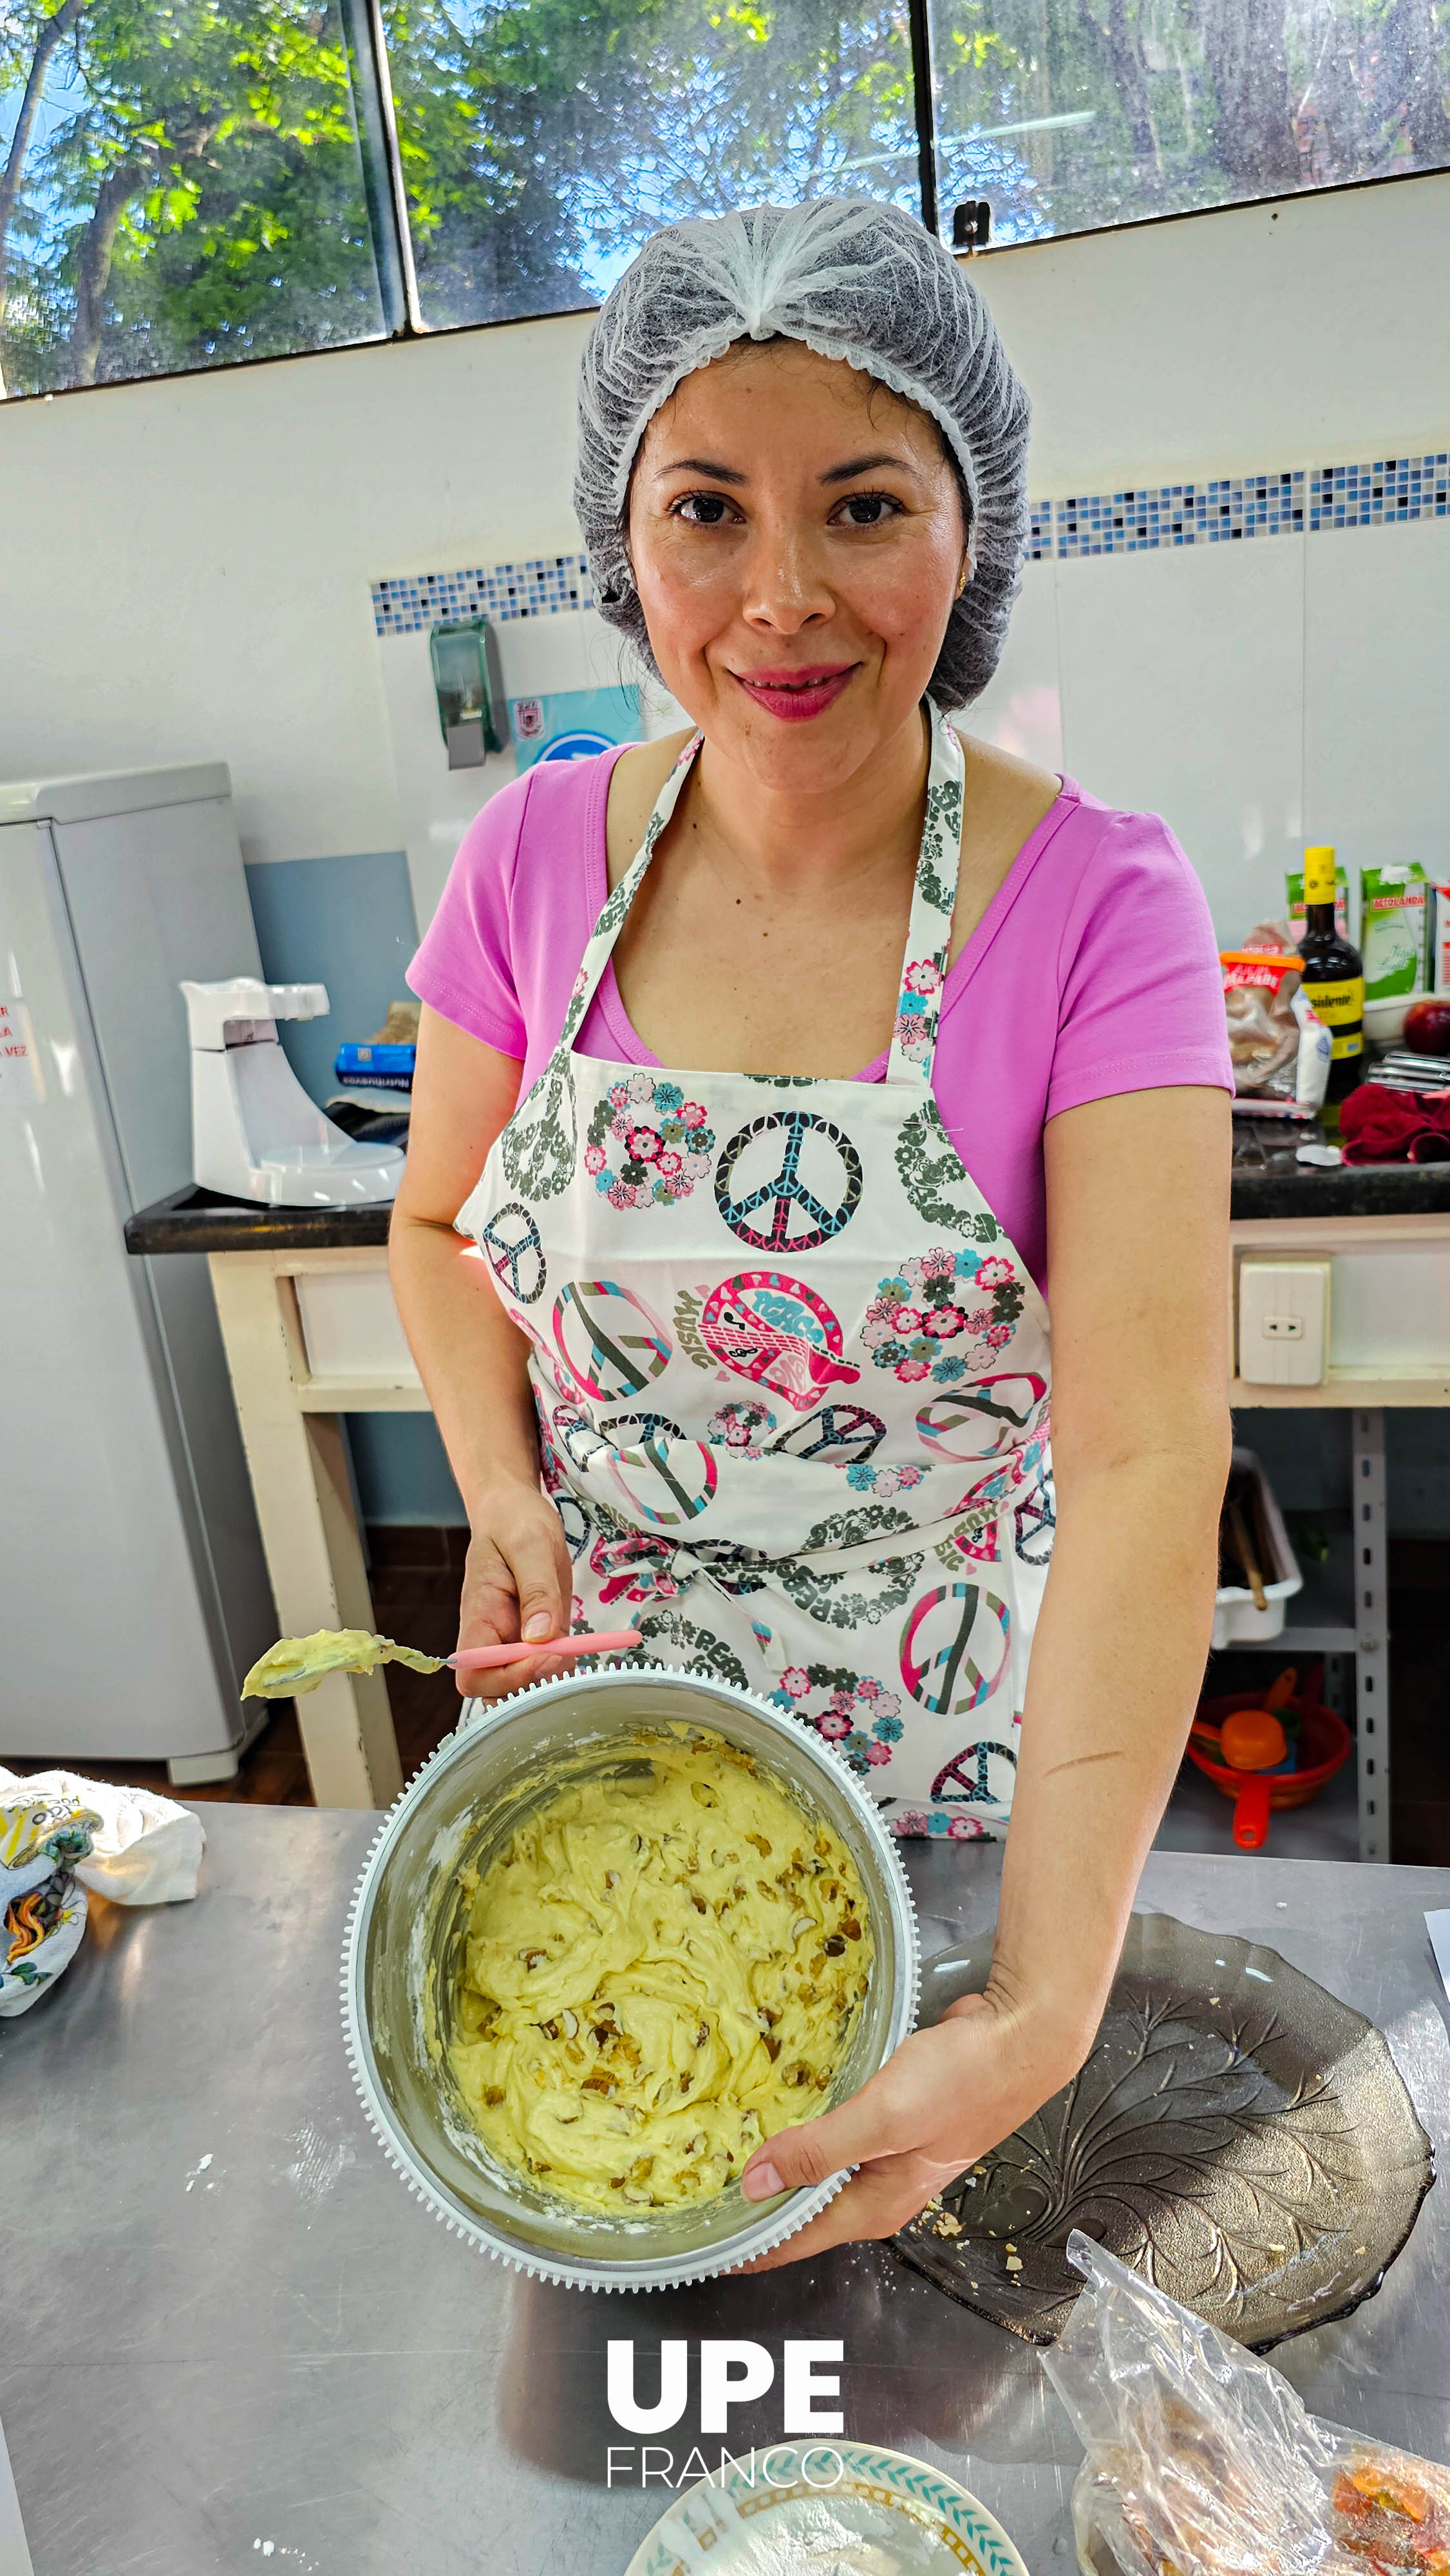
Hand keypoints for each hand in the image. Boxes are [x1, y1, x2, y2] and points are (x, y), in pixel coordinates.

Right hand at [455, 1479, 575, 1702]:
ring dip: (549, 1677)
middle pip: (494, 1689)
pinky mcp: (537, 1634)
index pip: (473, 1673)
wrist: (515, 1508)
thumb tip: (540, 1639)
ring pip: (521, 1684)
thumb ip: (537, 1591)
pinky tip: (578, 1641)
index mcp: (479, 1615)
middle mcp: (492, 1634)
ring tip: (573, 1644)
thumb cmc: (514, 1520)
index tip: (543, 1654)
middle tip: (563, 1652)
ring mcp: (513, 1638)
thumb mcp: (531, 1546)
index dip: (506, 1677)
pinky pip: (545, 1666)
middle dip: (530, 1683)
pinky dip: (563, 1664)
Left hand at [736, 1990, 1087, 2268]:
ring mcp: (890, 2155)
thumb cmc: (962, 2081)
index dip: (750, 2245)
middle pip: (805, 2210)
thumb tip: (755, 2184)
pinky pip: (838, 2135)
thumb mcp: (883, 2118)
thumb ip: (819, 2151)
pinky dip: (807, 2130)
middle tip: (700, 2191)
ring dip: (780, 2163)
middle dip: (756, 2207)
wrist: (1020, 2038)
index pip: (797, 2240)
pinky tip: (783, 2110)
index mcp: (876, 2204)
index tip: (703, 2247)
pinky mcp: (895, 2120)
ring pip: (821, 2170)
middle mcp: (880, 2188)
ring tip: (728, 2151)